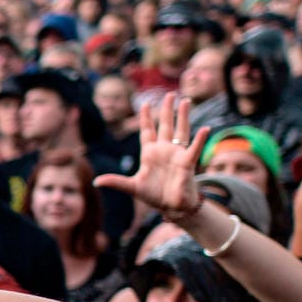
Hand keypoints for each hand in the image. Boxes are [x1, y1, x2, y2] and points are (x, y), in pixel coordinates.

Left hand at [95, 92, 203, 220]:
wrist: (171, 207)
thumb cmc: (154, 196)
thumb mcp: (132, 187)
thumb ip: (116, 182)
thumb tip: (96, 181)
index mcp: (149, 153)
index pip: (147, 131)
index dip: (146, 118)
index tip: (145, 104)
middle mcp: (164, 150)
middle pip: (165, 125)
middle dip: (166, 110)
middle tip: (169, 94)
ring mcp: (176, 154)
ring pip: (181, 131)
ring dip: (183, 116)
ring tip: (185, 101)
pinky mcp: (187, 162)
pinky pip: (194, 148)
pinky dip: (200, 139)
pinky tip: (206, 128)